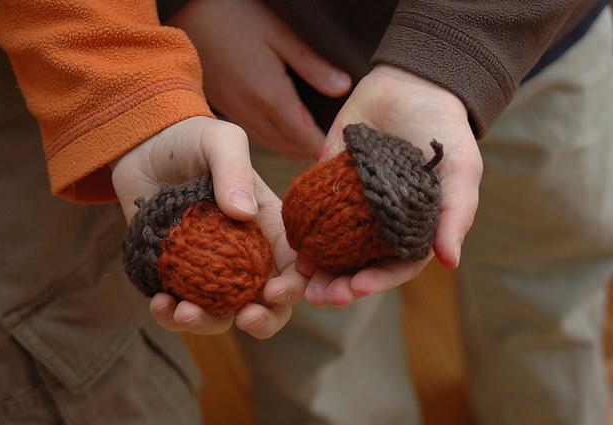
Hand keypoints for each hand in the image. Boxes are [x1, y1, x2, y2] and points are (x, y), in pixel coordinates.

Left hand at [112, 117, 306, 337]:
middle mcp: (243, 254)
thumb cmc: (190, 139)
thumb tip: (243, 212)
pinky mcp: (176, 274)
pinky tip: (160, 303)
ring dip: (210, 323)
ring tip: (184, 312)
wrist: (142, 145)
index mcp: (266, 225)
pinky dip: (172, 315)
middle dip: (264, 321)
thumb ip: (234, 170)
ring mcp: (209, 268)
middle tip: (245, 318)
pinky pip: (180, 307)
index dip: (293, 287)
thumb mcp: (220, 141)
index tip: (273, 292)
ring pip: (223, 313)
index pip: (292, 265)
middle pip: (267, 302)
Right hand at [169, 0, 350, 159]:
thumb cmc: (231, 13)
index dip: (323, 148)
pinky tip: (281, 137)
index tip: (341, 152)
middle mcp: (250, 111)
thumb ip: (312, 65)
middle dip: (309, 153)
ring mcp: (233, 111)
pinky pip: (252, 133)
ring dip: (290, 150)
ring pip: (269, 143)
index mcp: (269, 95)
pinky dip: (272, 141)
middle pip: (287, 146)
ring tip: (310, 153)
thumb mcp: (278, 31)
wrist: (183, 12)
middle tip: (330, 156)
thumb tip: (342, 89)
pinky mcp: (222, 106)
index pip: (303, 137)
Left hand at [302, 65, 482, 306]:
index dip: (378, 281)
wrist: (407, 84)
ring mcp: (354, 206)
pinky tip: (290, 245)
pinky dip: (304, 233)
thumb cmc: (442, 128)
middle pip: (360, 265)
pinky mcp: (330, 185)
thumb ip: (455, 212)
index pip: (395, 266)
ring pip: (334, 248)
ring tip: (300, 282)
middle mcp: (382, 224)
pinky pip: (314, 215)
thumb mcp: (459, 167)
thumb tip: (449, 262)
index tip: (355, 288)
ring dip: (319, 269)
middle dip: (340, 285)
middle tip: (319, 297)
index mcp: (413, 227)